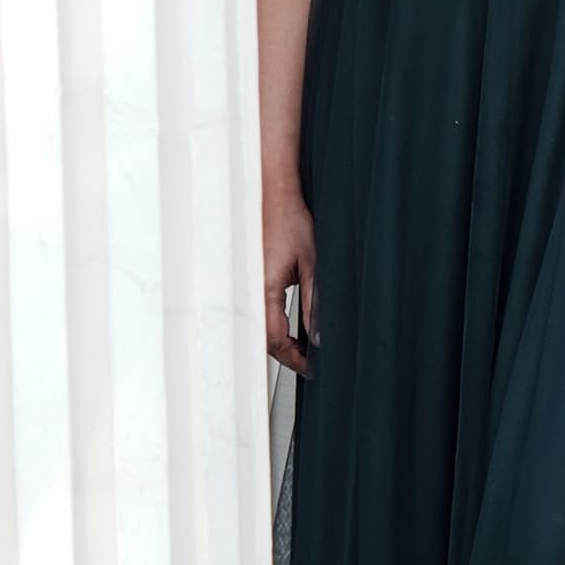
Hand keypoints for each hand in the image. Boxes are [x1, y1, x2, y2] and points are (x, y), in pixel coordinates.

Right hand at [264, 187, 320, 374]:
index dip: (296, 358)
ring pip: (258, 329)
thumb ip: (315, 303)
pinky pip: (255, 314)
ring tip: (302, 348)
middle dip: (287, 355)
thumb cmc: (288, 221)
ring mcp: (244, 288)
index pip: (276, 339)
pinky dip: (271, 327)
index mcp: (264, 290)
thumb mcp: (312, 265)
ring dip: (279, 342)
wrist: (271, 197)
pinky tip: (286, 329)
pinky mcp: (246, 282)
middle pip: (264, 340)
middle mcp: (248, 292)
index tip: (313, 367)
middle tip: (310, 362)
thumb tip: (320, 336)